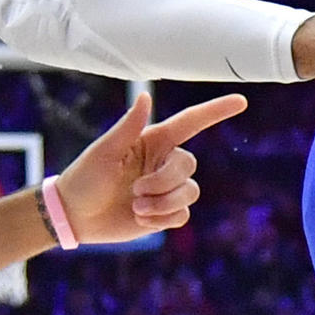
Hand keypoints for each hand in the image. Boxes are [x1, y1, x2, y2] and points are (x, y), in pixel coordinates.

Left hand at [53, 93, 246, 244]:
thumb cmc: (84, 178)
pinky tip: (139, 218)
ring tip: (135, 207)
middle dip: (164, 181)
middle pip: (188, 165)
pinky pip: (182, 215)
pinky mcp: (165, 213)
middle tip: (135, 190)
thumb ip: (128, 126)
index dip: (216, 111)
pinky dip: (160, 219)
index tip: (241, 101)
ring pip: (190, 192)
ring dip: (161, 203)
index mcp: (153, 142)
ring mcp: (166, 189)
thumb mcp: (104, 151)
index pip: (191, 123)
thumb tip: (145, 95)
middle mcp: (164, 163)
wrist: (73, 216)